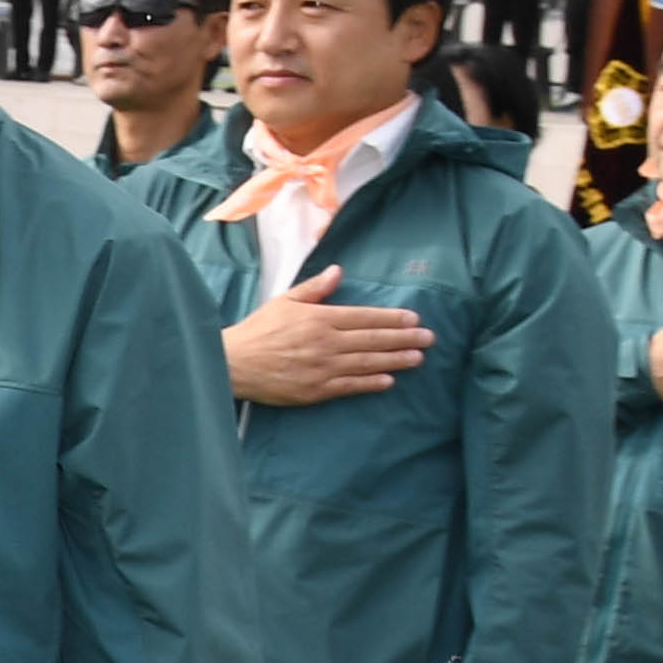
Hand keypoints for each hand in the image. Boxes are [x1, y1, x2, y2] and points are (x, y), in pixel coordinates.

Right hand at [226, 267, 431, 405]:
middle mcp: (326, 343)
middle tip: (429, 338)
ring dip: (395, 360)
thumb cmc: (258, 330)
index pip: (364, 317)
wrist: (233, 364)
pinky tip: (389, 381)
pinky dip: (371, 383)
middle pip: (372, 340)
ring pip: (366, 363)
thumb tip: (338, 271)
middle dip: (403, 338)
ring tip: (417, 358)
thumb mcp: (284, 301)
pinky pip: (350, 386)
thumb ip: (314, 288)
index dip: (391, 318)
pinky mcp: (315, 390)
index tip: (413, 318)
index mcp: (319, 318)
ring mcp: (322, 368)